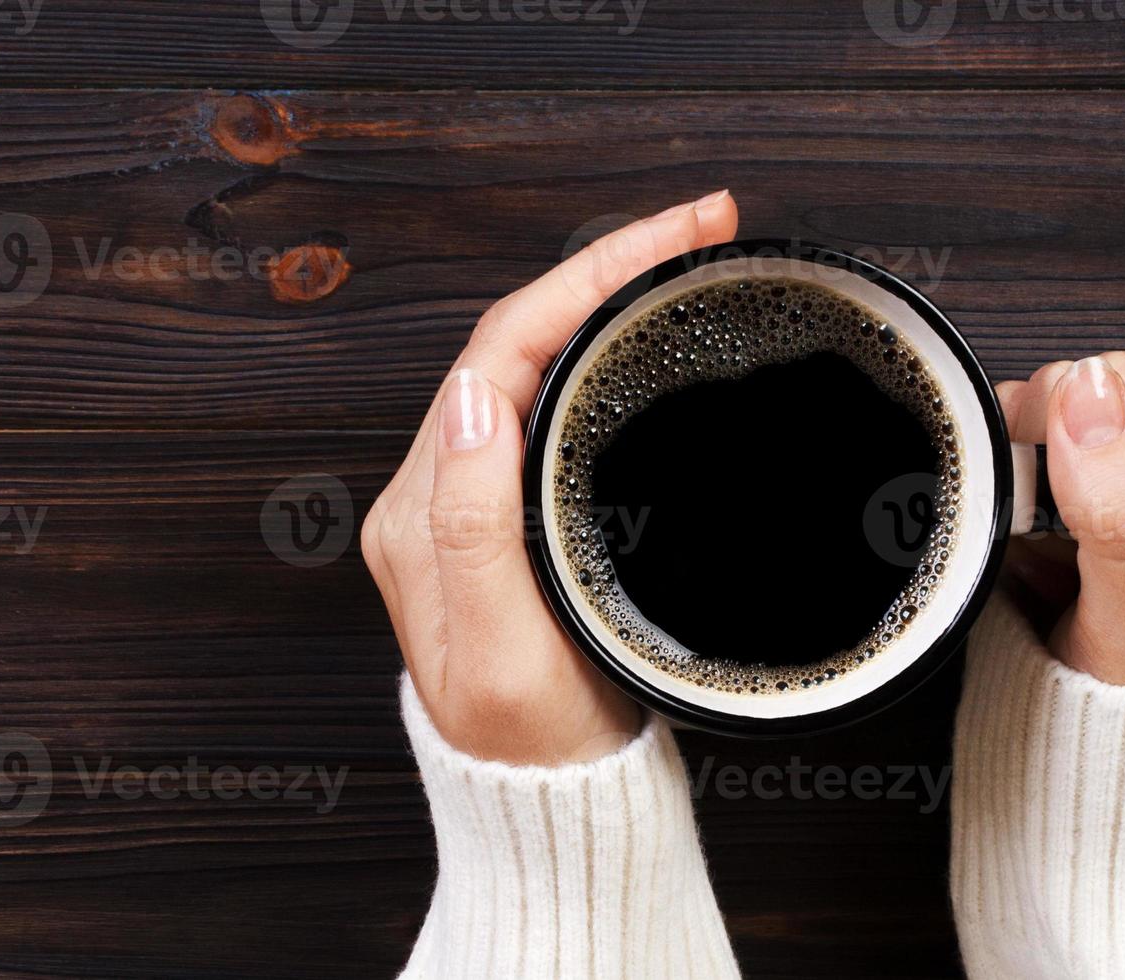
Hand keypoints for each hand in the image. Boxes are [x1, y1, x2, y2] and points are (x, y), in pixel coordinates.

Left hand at [362, 190, 739, 763]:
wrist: (549, 810)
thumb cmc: (528, 744)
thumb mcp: (497, 645)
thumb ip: (473, 525)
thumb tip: (477, 400)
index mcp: (423, 509)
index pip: (503, 349)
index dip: (589, 276)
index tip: (673, 236)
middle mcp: (437, 494)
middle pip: (520, 340)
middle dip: (607, 266)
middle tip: (700, 227)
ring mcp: (474, 505)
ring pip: (537, 365)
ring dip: (605, 301)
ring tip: (682, 258)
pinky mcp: (513, 522)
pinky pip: (553, 407)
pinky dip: (604, 355)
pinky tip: (646, 343)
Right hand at [997, 353, 1124, 686]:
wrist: (1116, 780)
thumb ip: (1119, 507)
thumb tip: (1085, 393)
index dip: (1070, 418)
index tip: (1030, 479)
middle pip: (1101, 402)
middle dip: (1045, 447)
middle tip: (1027, 520)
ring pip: (1065, 432)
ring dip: (1025, 475)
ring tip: (1025, 539)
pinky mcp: (1109, 521)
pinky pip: (1044, 475)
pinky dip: (1015, 502)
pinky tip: (1021, 545)